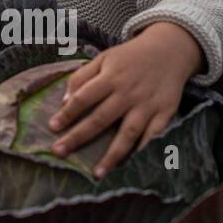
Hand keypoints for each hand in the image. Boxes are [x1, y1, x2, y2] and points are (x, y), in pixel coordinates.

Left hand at [47, 22, 204, 177]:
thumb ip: (82, 77)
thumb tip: (64, 101)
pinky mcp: (165, 113)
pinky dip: (143, 150)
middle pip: (100, 119)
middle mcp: (128, 93)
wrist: (170, 49)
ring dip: (112, 155)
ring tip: (97, 174)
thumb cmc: (130, 57)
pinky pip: (153, 136)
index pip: (84, 97)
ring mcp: (147, 105)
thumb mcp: (104, 58)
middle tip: (59, 152)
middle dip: (78, 137)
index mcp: (110, 77)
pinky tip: (130, 165)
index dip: (67, 113)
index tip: (52, 128)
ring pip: (127, 134)